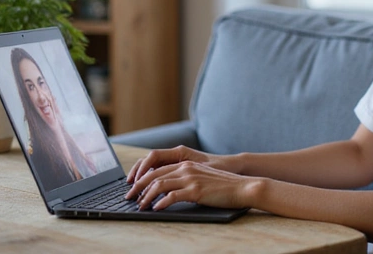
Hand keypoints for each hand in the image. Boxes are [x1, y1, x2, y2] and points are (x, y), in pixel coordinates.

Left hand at [127, 160, 260, 209]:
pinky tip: (156, 209)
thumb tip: (167, 192)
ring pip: (159, 185)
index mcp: (186, 164)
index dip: (142, 178)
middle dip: (138, 187)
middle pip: (154, 175)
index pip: (157, 168)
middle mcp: (186, 168)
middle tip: (129, 198)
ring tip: (140, 206)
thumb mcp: (201, 178)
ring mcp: (191, 179)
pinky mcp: (196, 191)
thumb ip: (185, 180)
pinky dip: (161, 202)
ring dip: (146, 196)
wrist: (242, 187)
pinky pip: (172, 196)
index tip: (133, 188)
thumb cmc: (223, 186)